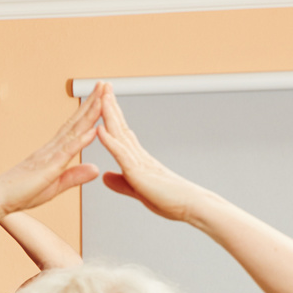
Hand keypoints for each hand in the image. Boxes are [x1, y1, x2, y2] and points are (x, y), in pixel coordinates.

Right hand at [0, 83, 103, 215]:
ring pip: (73, 131)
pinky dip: (80, 141)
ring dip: (90, 114)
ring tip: (103, 97)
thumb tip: (95, 168)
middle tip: (104, 84)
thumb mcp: (55, 186)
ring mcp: (49, 156)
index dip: (89, 113)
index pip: (75, 128)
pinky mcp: (48, 169)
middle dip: (92, 103)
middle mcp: (51, 148)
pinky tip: (92, 130)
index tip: (101, 98)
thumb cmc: (20, 194)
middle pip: (76, 122)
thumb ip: (74, 176)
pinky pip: (66, 153)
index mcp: (53, 152)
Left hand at [97, 83, 203, 221]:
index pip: (122, 133)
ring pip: (120, 134)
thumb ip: (121, 183)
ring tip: (101, 96)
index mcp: (139, 159)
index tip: (104, 101)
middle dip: (110, 106)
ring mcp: (139, 162)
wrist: (192, 206)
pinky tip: (100, 129)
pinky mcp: (139, 172)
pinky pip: (122, 154)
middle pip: (121, 126)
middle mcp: (139, 156)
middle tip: (103, 86)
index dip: (112, 116)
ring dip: (109, 115)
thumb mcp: (138, 191)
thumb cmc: (171, 200)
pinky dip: (110, 141)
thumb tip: (106, 176)